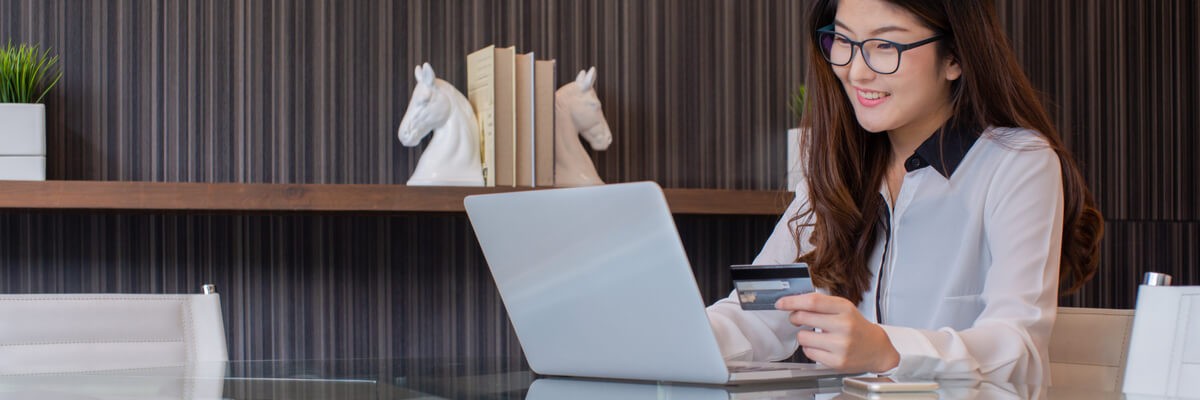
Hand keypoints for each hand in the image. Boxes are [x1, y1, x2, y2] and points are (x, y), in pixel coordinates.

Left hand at [775, 292, 899, 372]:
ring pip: (803, 337)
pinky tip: (822, 347)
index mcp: (845, 308)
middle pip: (803, 317)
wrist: (877, 349)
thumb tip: (793, 303)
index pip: (812, 301)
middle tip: (796, 318)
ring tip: (815, 335)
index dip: (792, 301)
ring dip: (803, 335)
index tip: (781, 303)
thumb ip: (821, 304)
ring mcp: (841, 345)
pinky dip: (810, 349)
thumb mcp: (843, 308)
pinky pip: (809, 353)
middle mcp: (844, 326)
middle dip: (794, 317)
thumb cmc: (856, 327)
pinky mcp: (837, 362)